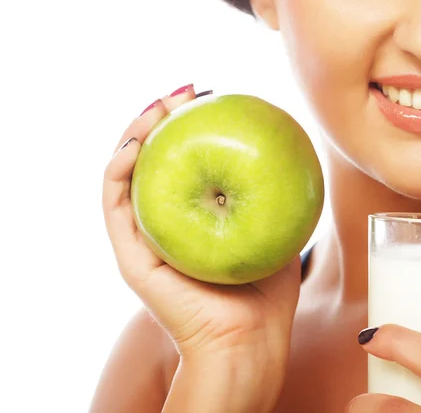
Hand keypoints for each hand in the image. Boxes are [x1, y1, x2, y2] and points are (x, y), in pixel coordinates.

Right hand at [102, 84, 300, 408]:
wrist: (249, 344)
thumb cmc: (266, 293)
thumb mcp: (274, 230)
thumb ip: (274, 196)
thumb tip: (289, 149)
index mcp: (190, 218)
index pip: (179, 162)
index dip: (186, 125)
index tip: (207, 97)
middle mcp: (162, 224)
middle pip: (150, 160)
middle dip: (160, 119)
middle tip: (183, 93)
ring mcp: (142, 239)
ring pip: (124, 174)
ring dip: (134, 134)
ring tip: (157, 107)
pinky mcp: (129, 257)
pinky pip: (113, 205)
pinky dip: (118, 169)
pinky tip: (136, 144)